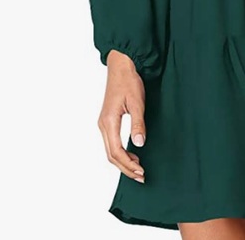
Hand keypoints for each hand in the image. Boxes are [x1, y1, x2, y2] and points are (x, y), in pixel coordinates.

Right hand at [97, 50, 146, 182]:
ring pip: (110, 150)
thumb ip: (137, 123)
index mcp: (109, 122)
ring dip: (123, 162)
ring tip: (138, 169)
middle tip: (141, 176)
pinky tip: (132, 154)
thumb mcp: (137, 102)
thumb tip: (138, 144)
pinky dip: (120, 152)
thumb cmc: (129, 82)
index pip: (116, 152)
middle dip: (125, 168)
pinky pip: (111, 142)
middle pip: (111, 155)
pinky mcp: (108, 120)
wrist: (121, 67)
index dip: (128, 164)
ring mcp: (104, 123)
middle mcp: (103, 125)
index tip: (141, 171)